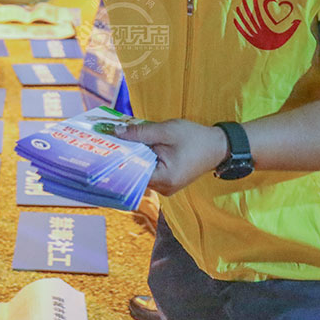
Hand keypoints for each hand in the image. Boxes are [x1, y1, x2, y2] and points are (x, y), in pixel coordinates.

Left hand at [111, 118, 228, 196]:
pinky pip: (149, 170)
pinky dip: (142, 158)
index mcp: (164, 179)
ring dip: (132, 156)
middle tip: (103, 143)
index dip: (116, 162)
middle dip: (122, 157)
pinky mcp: (167, 180)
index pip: (131, 175)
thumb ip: (140, 132)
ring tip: (114, 142)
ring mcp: (166, 186)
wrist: (219, 146)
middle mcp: (163, 188)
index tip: (100, 152)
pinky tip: (132, 145)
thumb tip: (115, 132)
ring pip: (141, 171)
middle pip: (135, 174)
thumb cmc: (195, 138)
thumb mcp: (166, 130)